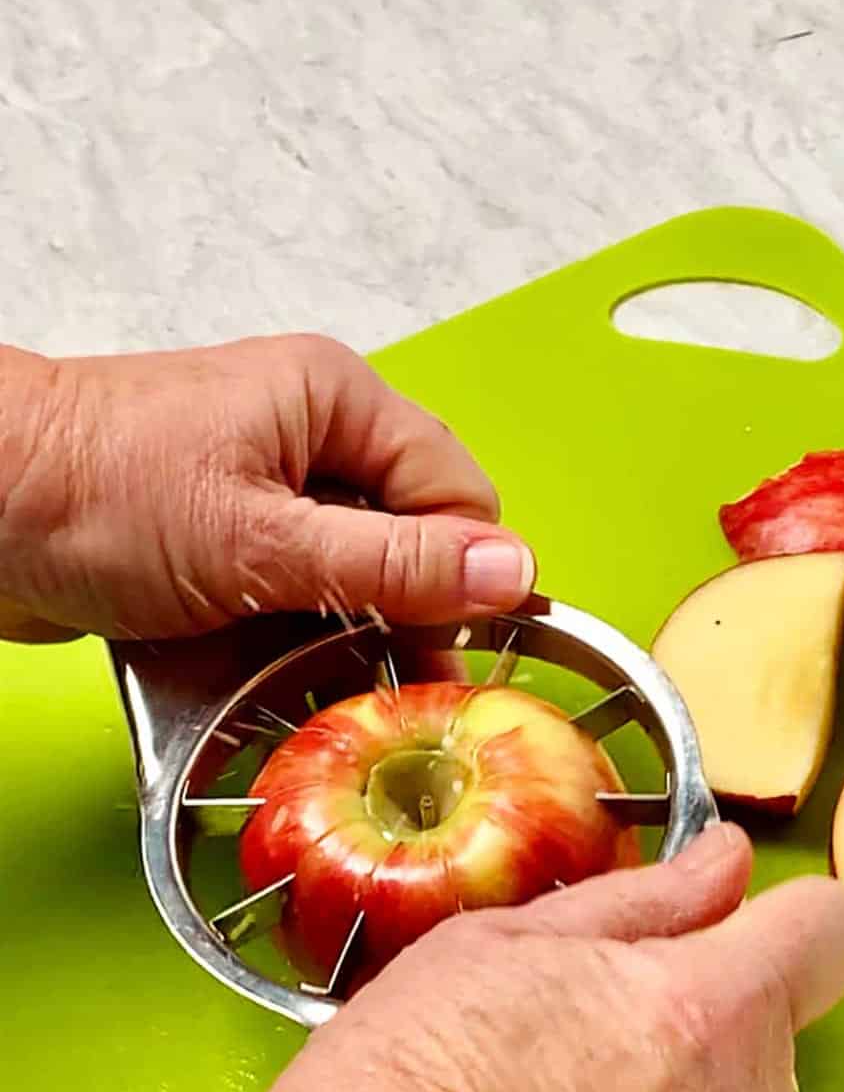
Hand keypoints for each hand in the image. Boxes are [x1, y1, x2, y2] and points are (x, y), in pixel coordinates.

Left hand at [0, 335, 532, 641]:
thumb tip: (506, 573)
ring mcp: (266, 493)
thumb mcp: (261, 543)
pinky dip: (292, 645)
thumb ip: (392, 566)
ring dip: (345, 641)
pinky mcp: (228, 542)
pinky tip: (276, 680)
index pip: (456, 493)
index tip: (460, 649)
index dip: (469, 574)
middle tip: (395, 687)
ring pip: (354, 581)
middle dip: (406, 617)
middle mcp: (309, 440)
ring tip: (324, 688)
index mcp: (335, 402)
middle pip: (411, 540)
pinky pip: (294, 600)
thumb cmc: (89, 492)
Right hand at [261, 825, 843, 1091]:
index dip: (787, 920)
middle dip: (702, 1025)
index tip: (732, 932)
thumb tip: (731, 864)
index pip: (834, 930)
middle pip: (773, 1039)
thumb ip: (644, 901)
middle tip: (580, 1040)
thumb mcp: (503, 946)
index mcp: (708, 1009)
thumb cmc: (403, 1084)